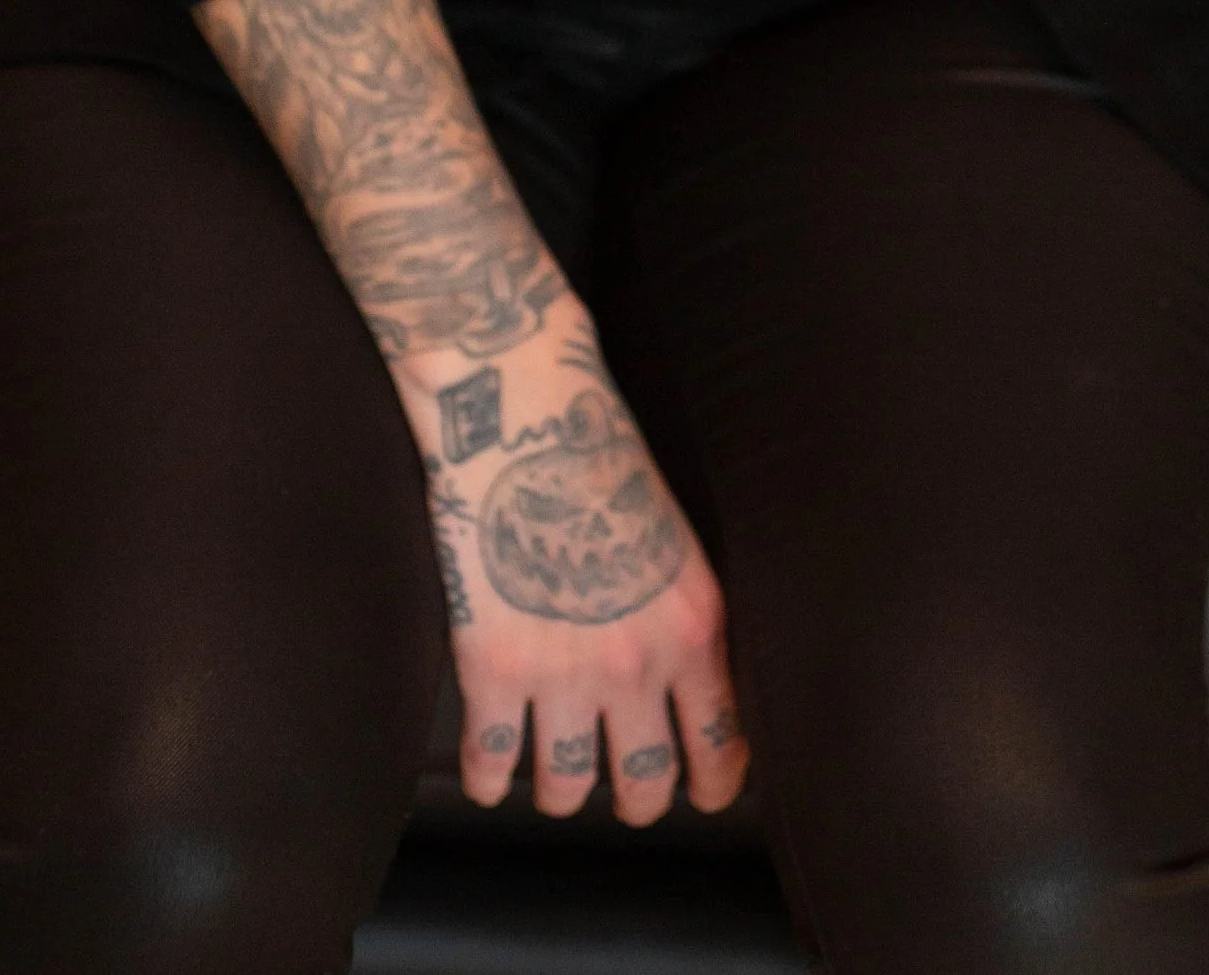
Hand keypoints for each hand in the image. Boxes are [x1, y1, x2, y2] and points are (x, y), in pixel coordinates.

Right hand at [410, 305, 747, 826]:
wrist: (526, 410)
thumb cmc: (600, 457)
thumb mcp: (676, 539)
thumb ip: (684, 617)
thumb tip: (691, 679)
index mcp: (694, 624)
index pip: (722, 746)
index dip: (712, 784)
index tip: (702, 792)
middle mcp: (636, 660)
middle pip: (646, 787)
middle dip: (635, 797)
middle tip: (622, 786)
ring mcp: (562, 671)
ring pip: (567, 792)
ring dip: (560, 791)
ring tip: (554, 773)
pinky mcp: (492, 667)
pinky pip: (491, 766)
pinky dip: (486, 779)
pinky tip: (489, 771)